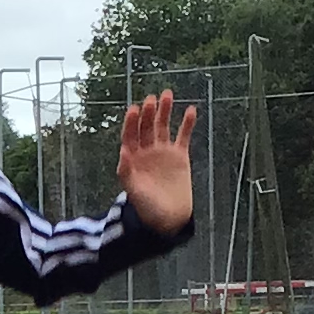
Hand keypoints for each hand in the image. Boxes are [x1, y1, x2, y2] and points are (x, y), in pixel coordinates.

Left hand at [116, 88, 198, 233]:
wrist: (168, 219)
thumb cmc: (146, 207)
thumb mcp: (134, 190)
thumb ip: (127, 172)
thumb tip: (123, 152)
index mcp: (132, 158)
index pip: (130, 135)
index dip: (131, 122)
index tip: (134, 109)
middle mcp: (146, 151)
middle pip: (146, 127)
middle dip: (148, 113)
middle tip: (152, 99)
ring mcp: (163, 152)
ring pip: (163, 126)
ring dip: (165, 111)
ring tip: (168, 95)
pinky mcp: (179, 156)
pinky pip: (183, 136)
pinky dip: (187, 123)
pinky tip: (191, 110)